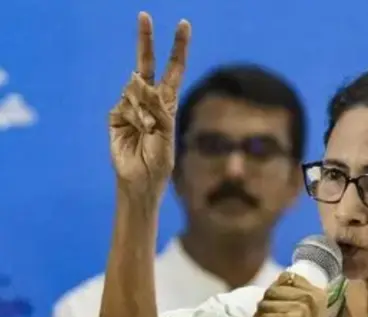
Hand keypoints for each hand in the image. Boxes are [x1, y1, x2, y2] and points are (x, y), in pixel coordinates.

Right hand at [109, 12, 190, 197]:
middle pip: (147, 65)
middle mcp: (149, 101)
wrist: (139, 181)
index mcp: (167, 104)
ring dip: (145, 110)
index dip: (178, 48)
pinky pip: (125, 105)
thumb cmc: (159, 164)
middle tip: (145, 15)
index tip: (183, 25)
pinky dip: (135, 117)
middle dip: (146, 41)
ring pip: (136, 91)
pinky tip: (138, 131)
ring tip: (148, 131)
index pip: (174, 70)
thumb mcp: (166, 138)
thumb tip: (142, 86)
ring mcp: (131, 107)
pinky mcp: (116, 115)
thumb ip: (159, 112)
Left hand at [248, 272, 340, 316]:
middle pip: (271, 291)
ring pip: (263, 306)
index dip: (276, 290)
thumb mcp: (312, 315)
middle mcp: (309, 298)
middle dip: (266, 306)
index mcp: (317, 294)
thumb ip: (300, 299)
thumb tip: (274, 287)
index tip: (276, 304)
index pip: (286, 277)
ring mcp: (297, 309)